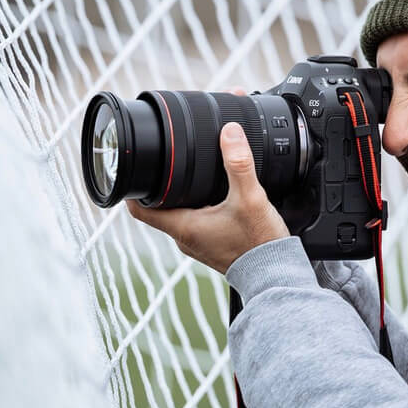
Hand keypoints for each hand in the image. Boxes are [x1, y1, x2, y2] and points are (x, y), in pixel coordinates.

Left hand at [128, 122, 289, 274]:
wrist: (276, 275)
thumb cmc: (259, 244)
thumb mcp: (250, 198)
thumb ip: (239, 164)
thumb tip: (230, 132)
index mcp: (183, 227)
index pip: (139, 210)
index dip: (131, 189)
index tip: (133, 171)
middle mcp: (185, 240)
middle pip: (158, 210)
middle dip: (160, 188)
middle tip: (165, 166)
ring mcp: (198, 246)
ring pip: (178, 217)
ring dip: (180, 200)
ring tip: (190, 179)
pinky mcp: (213, 248)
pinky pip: (196, 226)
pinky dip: (198, 210)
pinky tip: (215, 200)